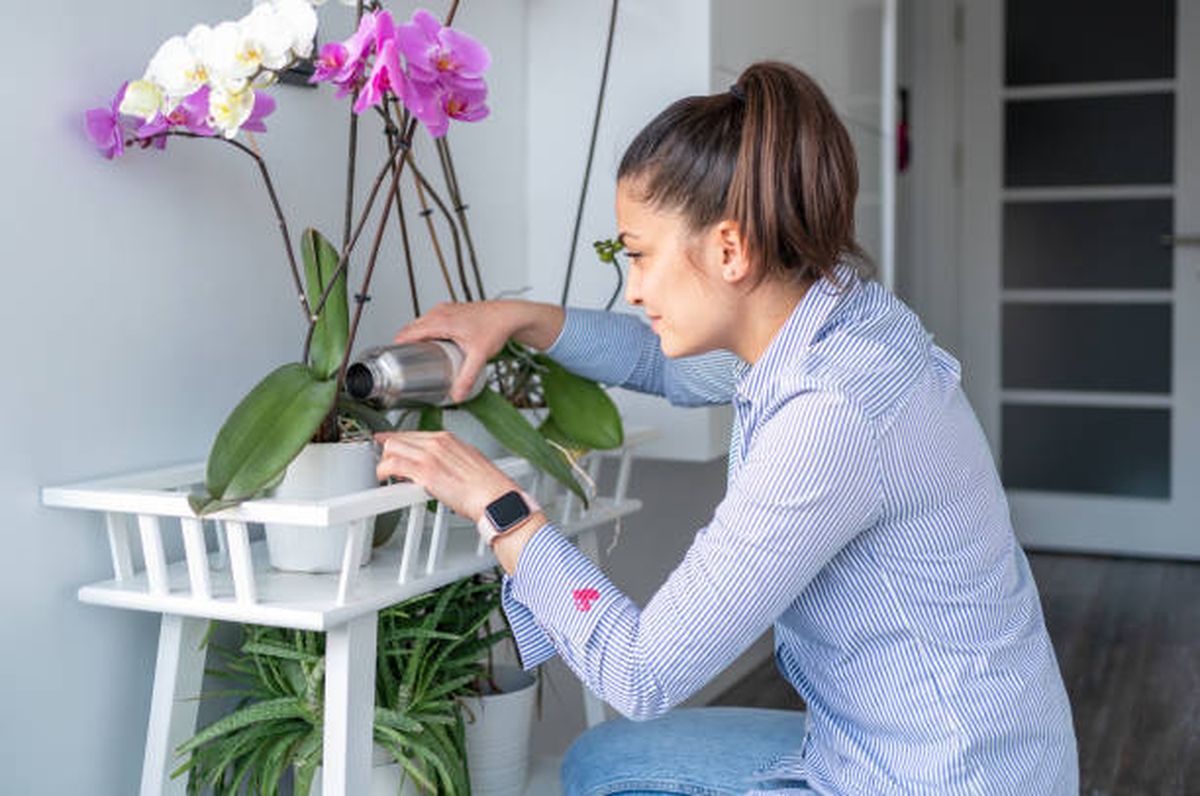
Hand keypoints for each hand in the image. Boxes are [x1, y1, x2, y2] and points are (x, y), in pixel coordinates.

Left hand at [374, 430, 517, 522]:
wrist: (495, 497)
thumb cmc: (488, 485)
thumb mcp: (469, 460)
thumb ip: (449, 459)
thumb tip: (438, 465)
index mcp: (448, 439)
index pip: (413, 434)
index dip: (396, 439)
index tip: (386, 442)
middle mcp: (437, 443)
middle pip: (398, 439)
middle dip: (388, 452)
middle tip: (386, 465)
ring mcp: (429, 456)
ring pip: (392, 449)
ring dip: (384, 463)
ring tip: (385, 475)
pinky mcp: (424, 473)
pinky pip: (392, 466)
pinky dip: (383, 472)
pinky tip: (385, 479)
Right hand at [392, 300, 564, 402]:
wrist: (509, 315)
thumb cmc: (496, 328)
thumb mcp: (479, 356)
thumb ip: (467, 377)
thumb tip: (457, 395)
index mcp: (440, 320)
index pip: (408, 332)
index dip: (397, 346)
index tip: (392, 360)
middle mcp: (440, 312)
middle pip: (411, 328)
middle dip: (405, 344)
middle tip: (404, 363)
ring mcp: (445, 310)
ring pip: (421, 324)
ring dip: (416, 337)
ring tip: (415, 356)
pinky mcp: (451, 311)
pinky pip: (430, 321)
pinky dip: (426, 332)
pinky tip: (432, 344)